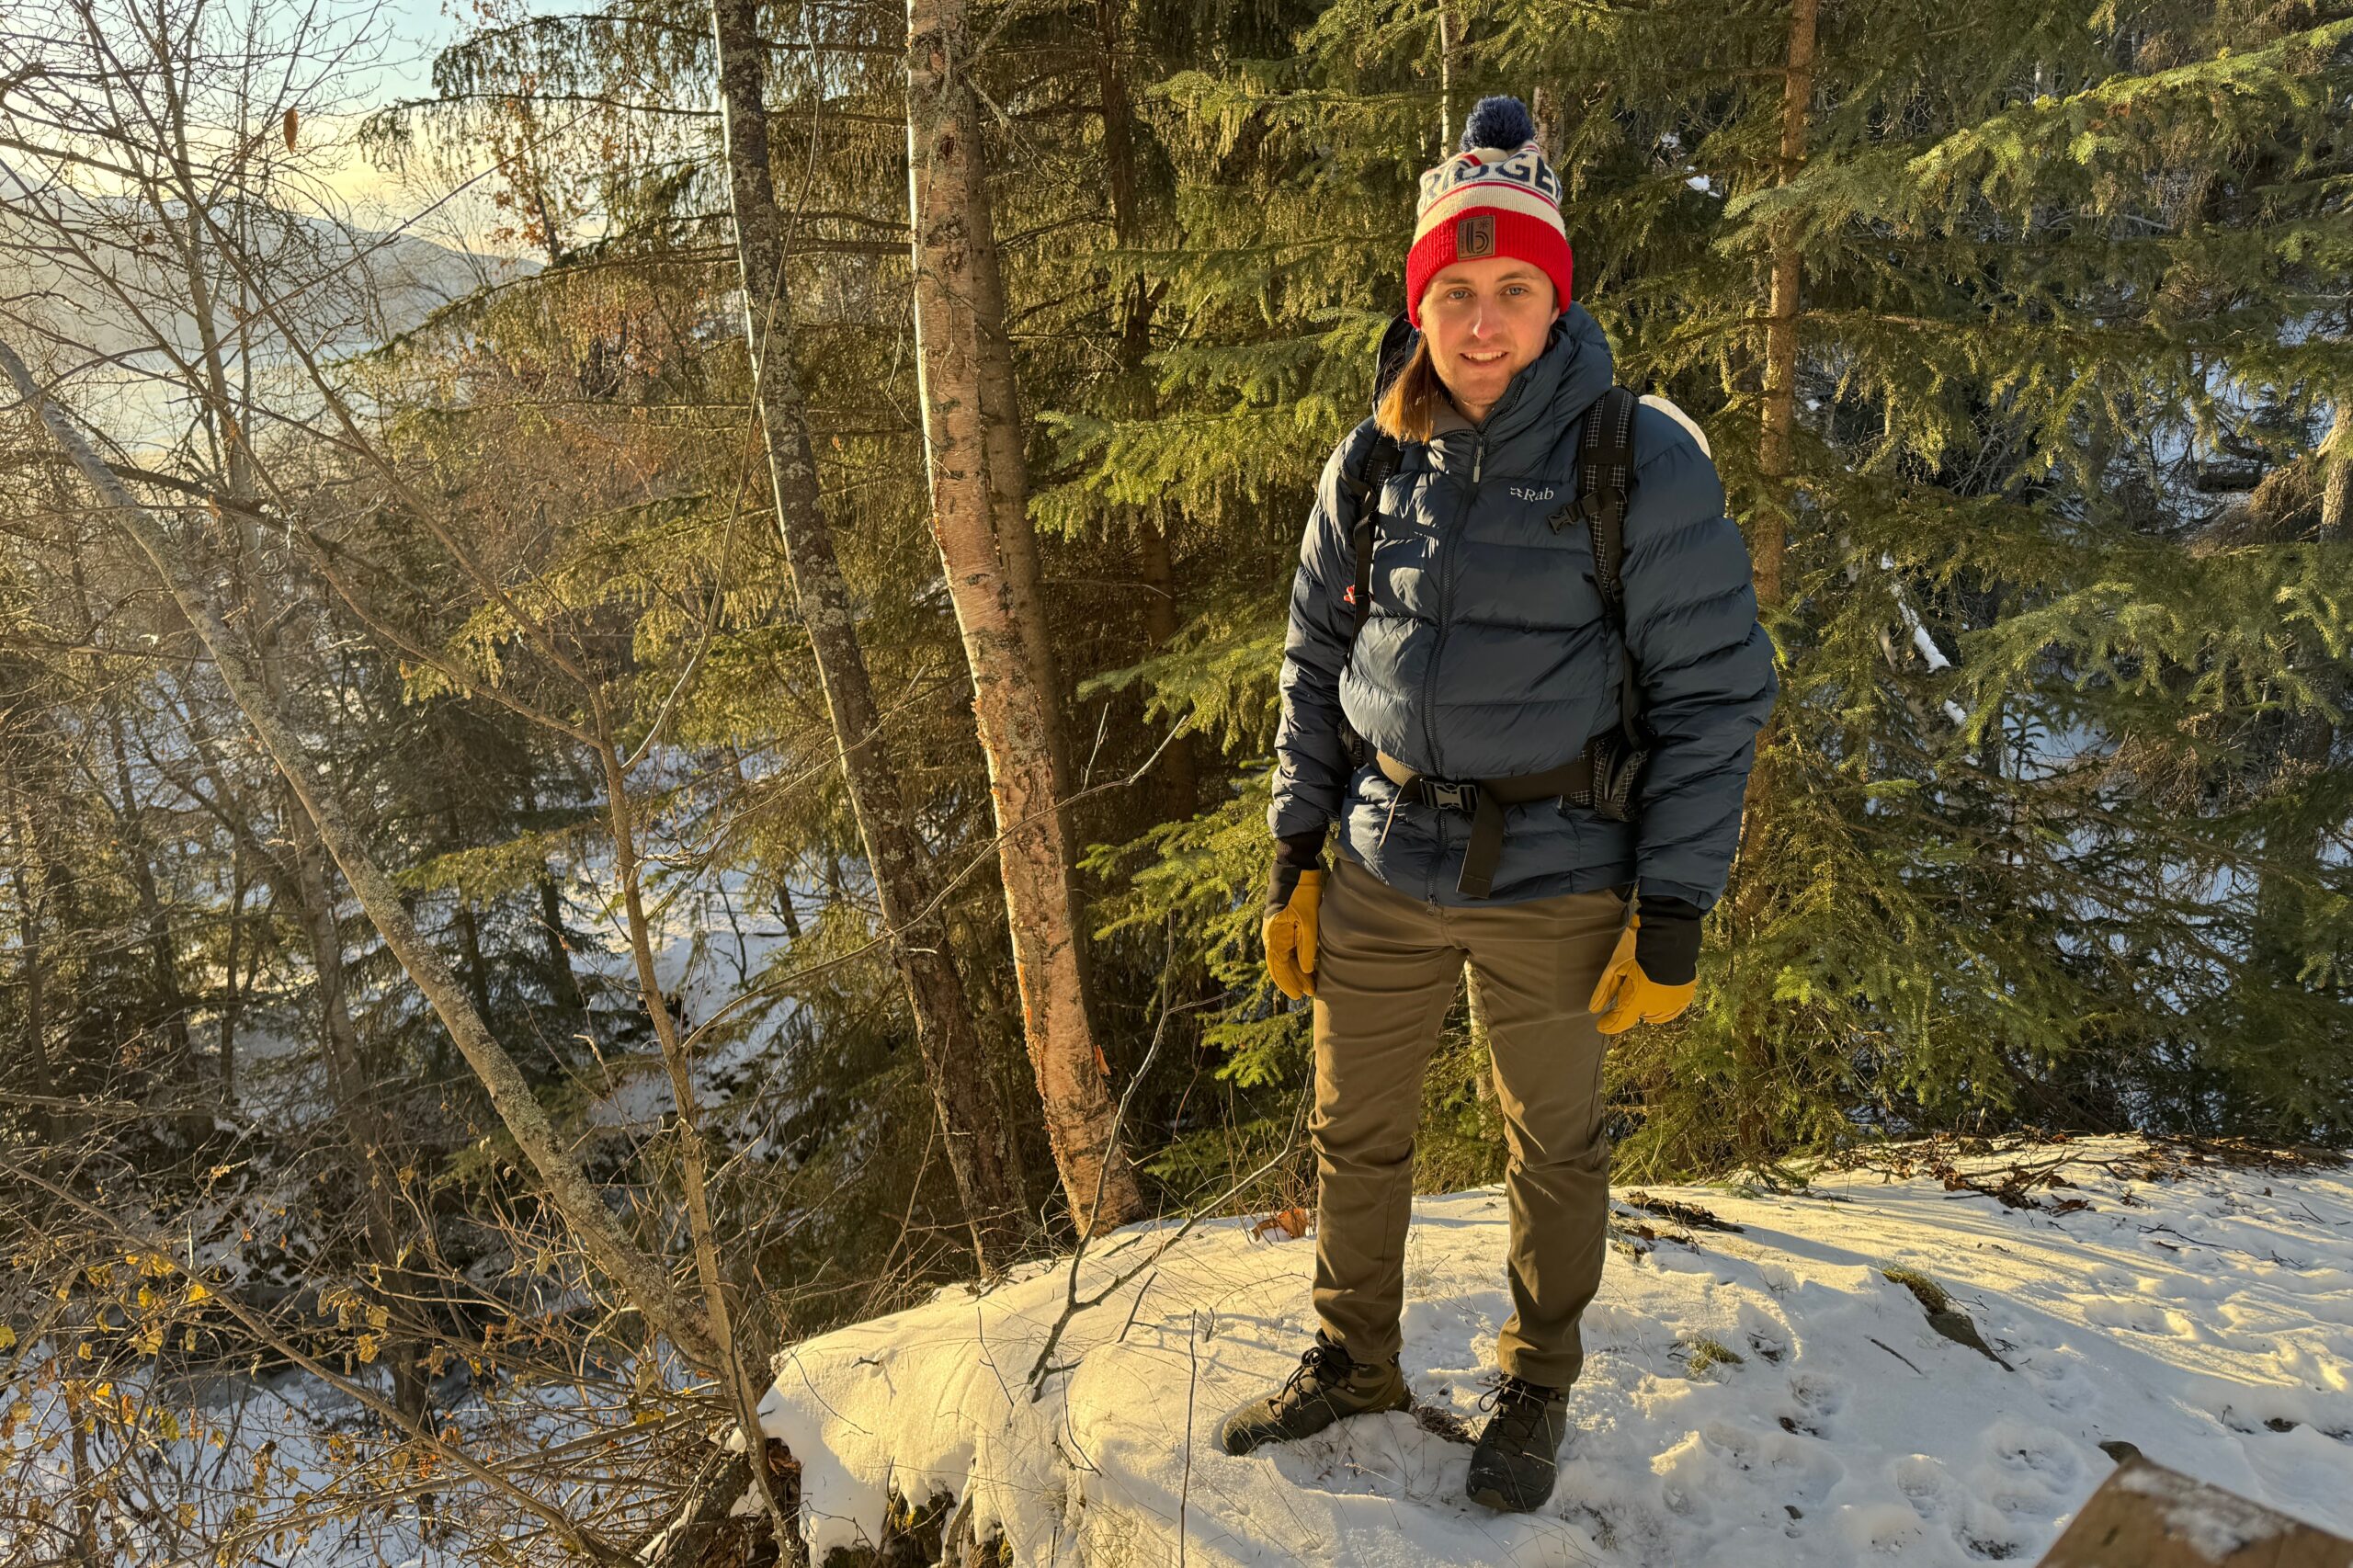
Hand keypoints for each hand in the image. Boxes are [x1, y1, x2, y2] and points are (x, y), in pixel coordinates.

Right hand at [1264, 866, 1322, 999]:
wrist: (1295, 871)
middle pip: (1280, 966)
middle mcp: (1271, 936)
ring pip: (1284, 958)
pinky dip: (1295, 959)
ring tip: (1309, 983)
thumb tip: (1307, 970)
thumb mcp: (1308, 920)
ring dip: (1295, 971)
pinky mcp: (1283, 926)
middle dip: (1294, 980)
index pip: (1279, 967)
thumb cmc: (1301, 893)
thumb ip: (1307, 946)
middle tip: (1309, 992)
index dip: (1289, 982)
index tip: (1300, 994)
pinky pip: (1287, 948)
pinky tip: (1305, 965)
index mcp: (1274, 937)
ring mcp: (1276, 931)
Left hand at [1588, 916, 1696, 1033]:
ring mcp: (1673, 1002)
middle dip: (1631, 1006)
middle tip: (1629, 986)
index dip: (1609, 1024)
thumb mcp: (1616, 966)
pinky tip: (1659, 997)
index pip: (1620, 1021)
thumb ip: (1605, 990)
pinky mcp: (1686, 995)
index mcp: (1637, 999)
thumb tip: (1594, 1009)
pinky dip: (1664, 1007)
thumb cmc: (1639, 947)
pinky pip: (1673, 1010)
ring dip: (1648, 1008)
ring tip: (1644, 989)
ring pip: (1655, 1015)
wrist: (1669, 932)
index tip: (1601, 1024)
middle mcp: (1657, 1006)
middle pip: (1638, 1015)